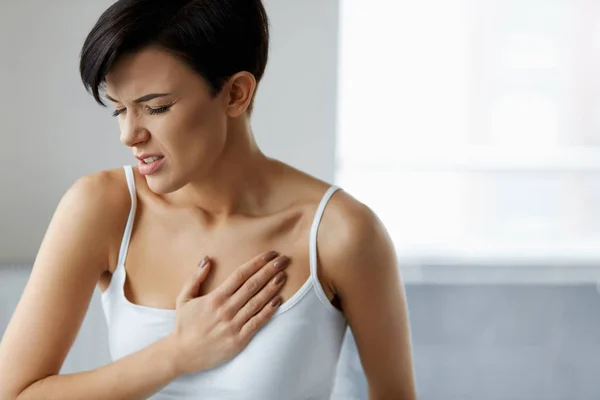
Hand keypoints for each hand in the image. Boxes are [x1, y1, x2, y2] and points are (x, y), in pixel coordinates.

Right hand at [169, 251, 289, 374]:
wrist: (183, 355)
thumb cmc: (185, 325)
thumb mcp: (184, 298)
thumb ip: (195, 277)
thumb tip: (207, 259)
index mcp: (215, 298)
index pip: (240, 275)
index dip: (257, 262)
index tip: (270, 254)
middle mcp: (226, 309)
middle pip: (253, 285)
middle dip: (269, 270)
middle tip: (283, 260)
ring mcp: (233, 325)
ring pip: (258, 302)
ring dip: (272, 288)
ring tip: (283, 276)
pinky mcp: (239, 339)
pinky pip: (257, 322)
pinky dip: (269, 311)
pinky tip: (278, 300)